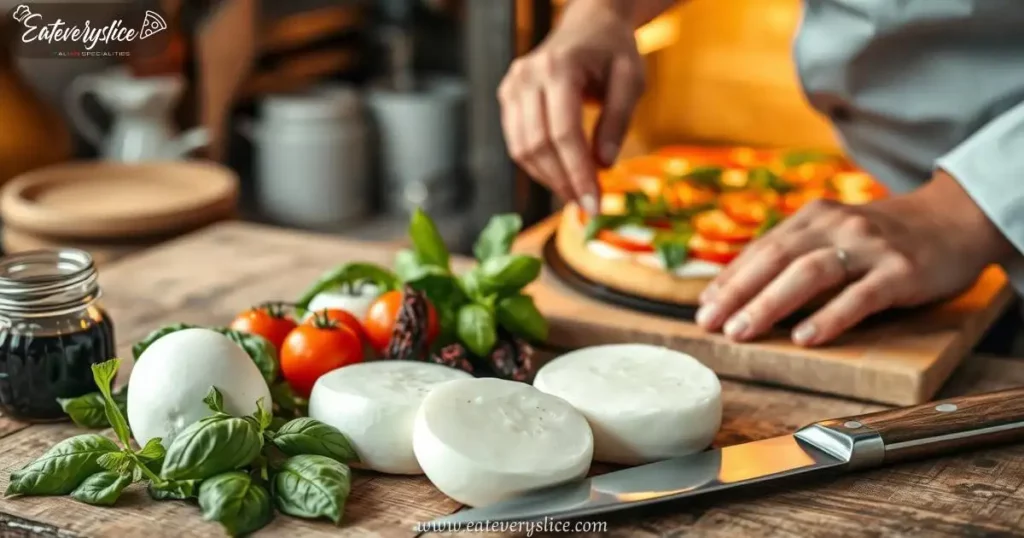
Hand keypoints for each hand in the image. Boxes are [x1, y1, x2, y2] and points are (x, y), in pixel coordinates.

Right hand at [497, 0, 645, 213]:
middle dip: (562, 182)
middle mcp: (527, 76)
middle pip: (538, 145)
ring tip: (575, 194)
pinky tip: (560, 176)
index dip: (578, 173)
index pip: (563, 133)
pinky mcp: (507, 97)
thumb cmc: (613, 50)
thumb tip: (604, 165)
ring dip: (548, 179)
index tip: (594, 203)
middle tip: (586, 205)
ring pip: (521, 149)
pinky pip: (517, 142)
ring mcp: (512, 86)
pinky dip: (538, 166)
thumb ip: (618, 121)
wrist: (588, 25)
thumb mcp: (630, 79)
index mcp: (559, 67)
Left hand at [695, 170, 1014, 345]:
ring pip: (809, 274)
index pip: (762, 248)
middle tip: (709, 322)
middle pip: (776, 258)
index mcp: (814, 216)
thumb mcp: (836, 231)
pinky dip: (830, 317)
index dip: (730, 278)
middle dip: (737, 292)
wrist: (956, 218)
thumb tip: (743, 289)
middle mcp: (837, 226)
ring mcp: (869, 247)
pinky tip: (805, 338)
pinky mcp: (900, 271)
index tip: (703, 306)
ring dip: (769, 304)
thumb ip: (797, 252)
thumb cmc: (885, 235)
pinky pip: (860, 296)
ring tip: (742, 331)